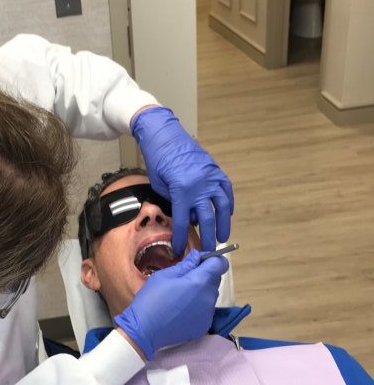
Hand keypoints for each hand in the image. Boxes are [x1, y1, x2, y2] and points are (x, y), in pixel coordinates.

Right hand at [113, 250, 227, 359]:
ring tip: (181, 297)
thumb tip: (197, 256)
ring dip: (200, 292)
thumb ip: (185, 265)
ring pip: (210, 295)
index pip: (220, 264)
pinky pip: (206, 310)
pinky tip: (181, 310)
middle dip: (203, 276)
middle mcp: (209, 297)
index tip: (199, 262)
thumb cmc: (152, 299)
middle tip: (183, 280)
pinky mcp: (204, 325)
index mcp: (200, 281)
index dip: (212, 259)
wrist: (145, 330)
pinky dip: (198, 307)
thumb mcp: (165, 276)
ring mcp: (208, 313)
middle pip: (214, 279)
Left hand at [131, 106, 233, 254]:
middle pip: (207, 219)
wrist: (165, 134)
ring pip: (222, 206)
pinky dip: (227, 204)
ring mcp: (211, 177)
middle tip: (207, 250)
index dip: (181, 238)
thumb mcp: (159, 184)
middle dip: (207, 237)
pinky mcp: (216, 170)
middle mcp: (200, 186)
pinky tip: (227, 213)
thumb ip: (172, 202)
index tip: (180, 249)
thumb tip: (185, 216)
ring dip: (223, 224)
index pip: (182, 222)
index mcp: (182, 191)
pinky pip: (226, 191)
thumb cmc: (157, 158)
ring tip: (222, 237)